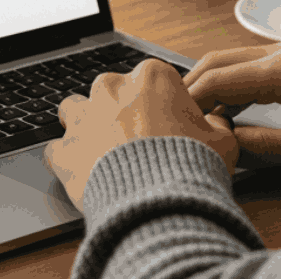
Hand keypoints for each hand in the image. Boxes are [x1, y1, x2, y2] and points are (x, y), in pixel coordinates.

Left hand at [43, 59, 237, 211]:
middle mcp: (112, 89)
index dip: (159, 104)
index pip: (152, 81)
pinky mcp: (64, 150)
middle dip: (118, 110)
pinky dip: (67, 160)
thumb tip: (215, 123)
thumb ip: (216, 125)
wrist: (158, 203)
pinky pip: (57, 150)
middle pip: (110, 91)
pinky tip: (82, 174)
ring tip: (100, 150)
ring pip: (74, 110)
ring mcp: (84, 118)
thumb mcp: (222, 140)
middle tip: (135, 140)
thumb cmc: (192, 166)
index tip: (164, 124)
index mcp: (152, 77)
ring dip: (84, 126)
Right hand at [183, 40, 280, 174]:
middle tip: (176, 115)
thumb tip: (227, 140)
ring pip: (236, 59)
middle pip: (220, 60)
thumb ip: (264, 144)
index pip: (219, 79)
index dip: (192, 100)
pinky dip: (235, 79)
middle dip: (194, 86)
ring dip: (214, 82)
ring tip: (198, 115)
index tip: (177, 122)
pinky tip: (230, 105)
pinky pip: (256, 62)